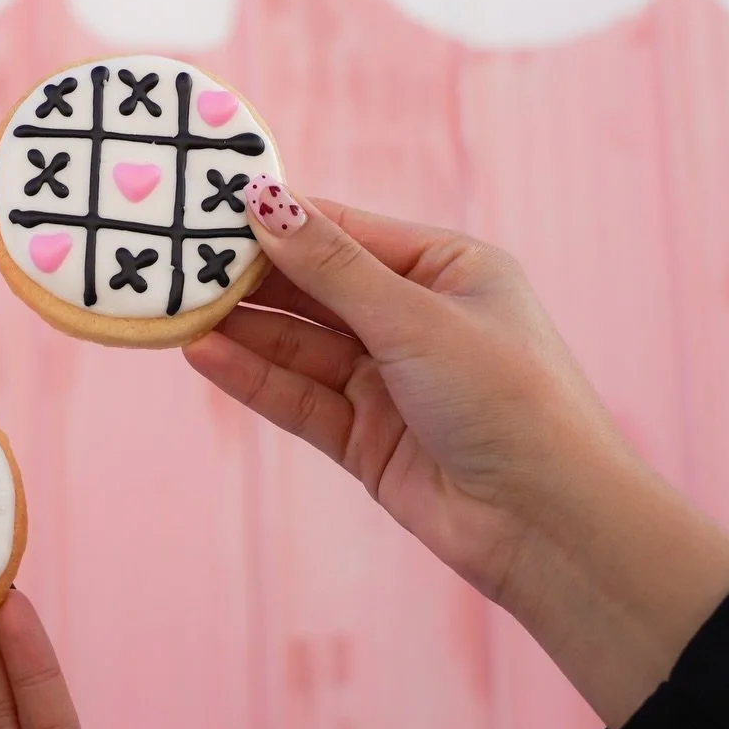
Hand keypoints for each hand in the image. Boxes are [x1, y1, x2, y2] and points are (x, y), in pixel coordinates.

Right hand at [185, 182, 728, 728]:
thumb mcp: (416, 317)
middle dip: (248, 274)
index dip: (278, 217)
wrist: (554, 527)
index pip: (345, 230)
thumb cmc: (510, 400)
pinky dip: (252, 377)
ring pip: (298, 343)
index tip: (208, 201)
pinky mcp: (367, 439)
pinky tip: (204, 354)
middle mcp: (417, 319)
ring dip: (240, 327)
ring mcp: (389, 381)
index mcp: (448, 269)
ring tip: (174, 306)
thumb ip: (331, 266)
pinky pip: (299, 397)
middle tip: (175, 256)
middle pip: (315, 286)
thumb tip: (263, 201)